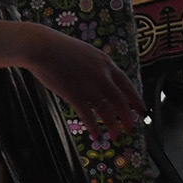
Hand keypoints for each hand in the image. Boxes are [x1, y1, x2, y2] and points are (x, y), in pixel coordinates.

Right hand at [25, 28, 139, 138]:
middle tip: (131, 127)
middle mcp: (101, 75)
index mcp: (106, 63)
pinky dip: (93, 127)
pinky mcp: (74, 94)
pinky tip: (96, 135)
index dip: (136, 100)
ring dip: (113, 125)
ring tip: (115, 135)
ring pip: (107, 111)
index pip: (127, 85)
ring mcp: (89, 86)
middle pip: (120, 101)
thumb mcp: (87, 53)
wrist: (41, 47)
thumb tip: (104, 79)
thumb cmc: (59, 48)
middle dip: (128, 117)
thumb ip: (97, 66)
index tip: (141, 110)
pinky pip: (88, 115)